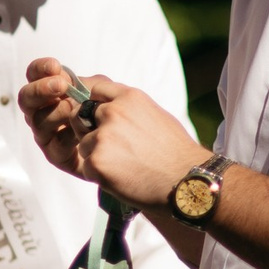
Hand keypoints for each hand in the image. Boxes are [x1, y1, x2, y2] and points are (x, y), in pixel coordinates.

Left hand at [18, 58, 209, 209]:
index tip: (96, 114)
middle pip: (82, 116)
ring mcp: (103, 137)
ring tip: (124, 166)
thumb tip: (113, 108)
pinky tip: (122, 178)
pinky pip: (87, 167)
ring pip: (84, 144)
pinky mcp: (96, 161)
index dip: (93, 102)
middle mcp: (113, 112)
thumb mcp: (156, 115)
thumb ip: (130, 109)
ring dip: (96, 156)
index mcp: (130, 98)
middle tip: (113, 148)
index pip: (96, 89)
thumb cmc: (177, 151)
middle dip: (90, 131)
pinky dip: (99, 175)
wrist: (186, 180)